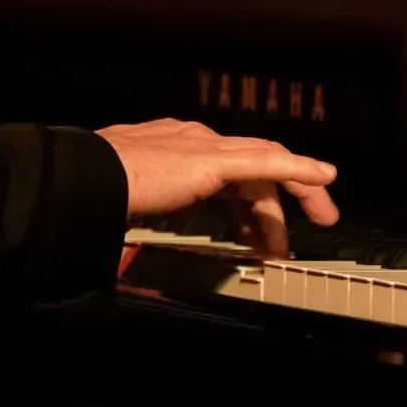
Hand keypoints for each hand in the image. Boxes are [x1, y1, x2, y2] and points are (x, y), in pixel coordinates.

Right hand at [96, 118, 338, 256]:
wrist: (84, 176)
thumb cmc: (94, 193)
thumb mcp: (126, 213)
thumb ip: (139, 233)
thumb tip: (133, 268)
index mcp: (172, 149)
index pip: (223, 167)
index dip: (246, 198)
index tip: (254, 229)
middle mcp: (192, 138)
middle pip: (251, 163)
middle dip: (277, 200)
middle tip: (286, 240)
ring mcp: (203, 144)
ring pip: (266, 161)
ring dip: (296, 190)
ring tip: (321, 215)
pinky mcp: (213, 157)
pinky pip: (267, 163)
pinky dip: (298, 170)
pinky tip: (323, 178)